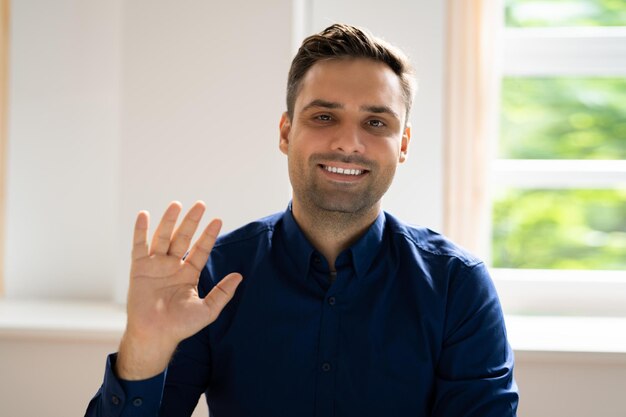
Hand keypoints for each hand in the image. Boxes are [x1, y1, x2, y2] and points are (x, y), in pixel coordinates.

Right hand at [116, 201, 241, 379]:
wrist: (155, 336)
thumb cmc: (180, 326)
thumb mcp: (207, 310)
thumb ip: (223, 293)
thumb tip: (240, 276)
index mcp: (188, 273)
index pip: (201, 249)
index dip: (209, 235)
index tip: (218, 220)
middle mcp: (172, 266)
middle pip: (183, 238)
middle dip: (191, 221)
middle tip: (201, 205)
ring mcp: (155, 265)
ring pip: (163, 237)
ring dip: (169, 221)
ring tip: (177, 205)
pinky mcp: (139, 268)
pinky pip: (139, 246)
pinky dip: (140, 231)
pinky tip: (144, 216)